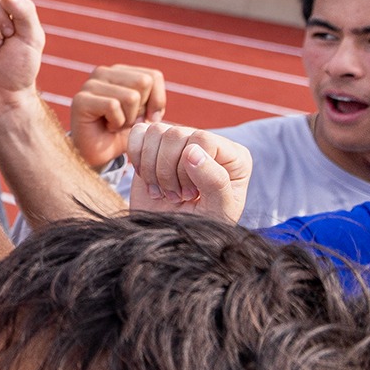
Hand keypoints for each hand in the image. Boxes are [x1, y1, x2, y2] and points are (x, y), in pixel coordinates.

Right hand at [69, 65, 166, 168]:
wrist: (98, 155)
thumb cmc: (122, 133)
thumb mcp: (146, 114)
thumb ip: (155, 101)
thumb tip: (157, 107)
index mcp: (120, 72)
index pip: (153, 76)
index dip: (157, 101)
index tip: (146, 117)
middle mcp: (103, 72)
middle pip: (143, 82)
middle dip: (141, 109)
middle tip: (127, 120)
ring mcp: (90, 84)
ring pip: (131, 97)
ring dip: (129, 119)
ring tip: (115, 124)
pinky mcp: (81, 100)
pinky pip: (113, 106)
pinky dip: (116, 123)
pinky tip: (106, 127)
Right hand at [126, 122, 251, 223]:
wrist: (171, 237)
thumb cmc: (201, 226)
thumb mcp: (217, 210)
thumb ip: (214, 181)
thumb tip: (192, 151)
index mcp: (232, 156)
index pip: (203, 139)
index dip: (188, 167)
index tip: (191, 195)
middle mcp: (207, 144)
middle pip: (176, 134)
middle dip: (168, 171)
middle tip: (176, 196)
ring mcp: (180, 142)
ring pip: (156, 132)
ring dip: (152, 168)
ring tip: (163, 191)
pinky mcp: (154, 146)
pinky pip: (139, 133)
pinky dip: (137, 157)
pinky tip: (148, 179)